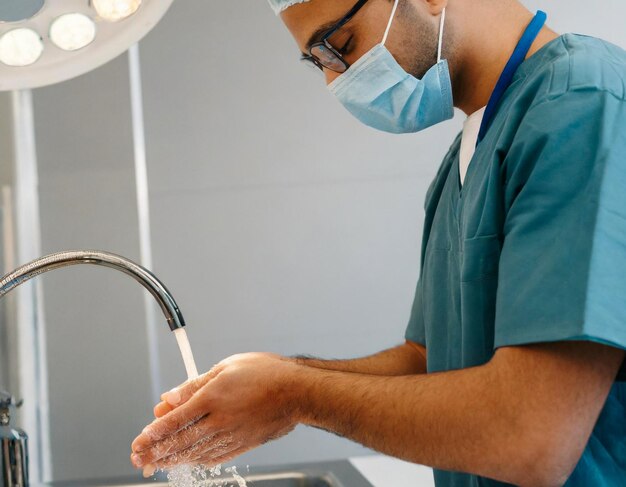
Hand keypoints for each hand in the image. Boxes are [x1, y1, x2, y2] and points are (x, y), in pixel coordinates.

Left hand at [130, 353, 299, 476]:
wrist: (299, 392)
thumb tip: (171, 396)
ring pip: (195, 452)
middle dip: (155, 452)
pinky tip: (189, 461)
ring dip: (172, 459)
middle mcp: (220, 420)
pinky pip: (215, 457)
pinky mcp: (244, 445)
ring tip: (156, 464)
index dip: (153, 432)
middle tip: (138, 459)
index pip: (175, 420)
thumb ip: (196, 384)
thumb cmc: (267, 372)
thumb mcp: (227, 366)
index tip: (138, 441)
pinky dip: (197, 460)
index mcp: (212, 398)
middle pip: (180, 441)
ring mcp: (232, 435)